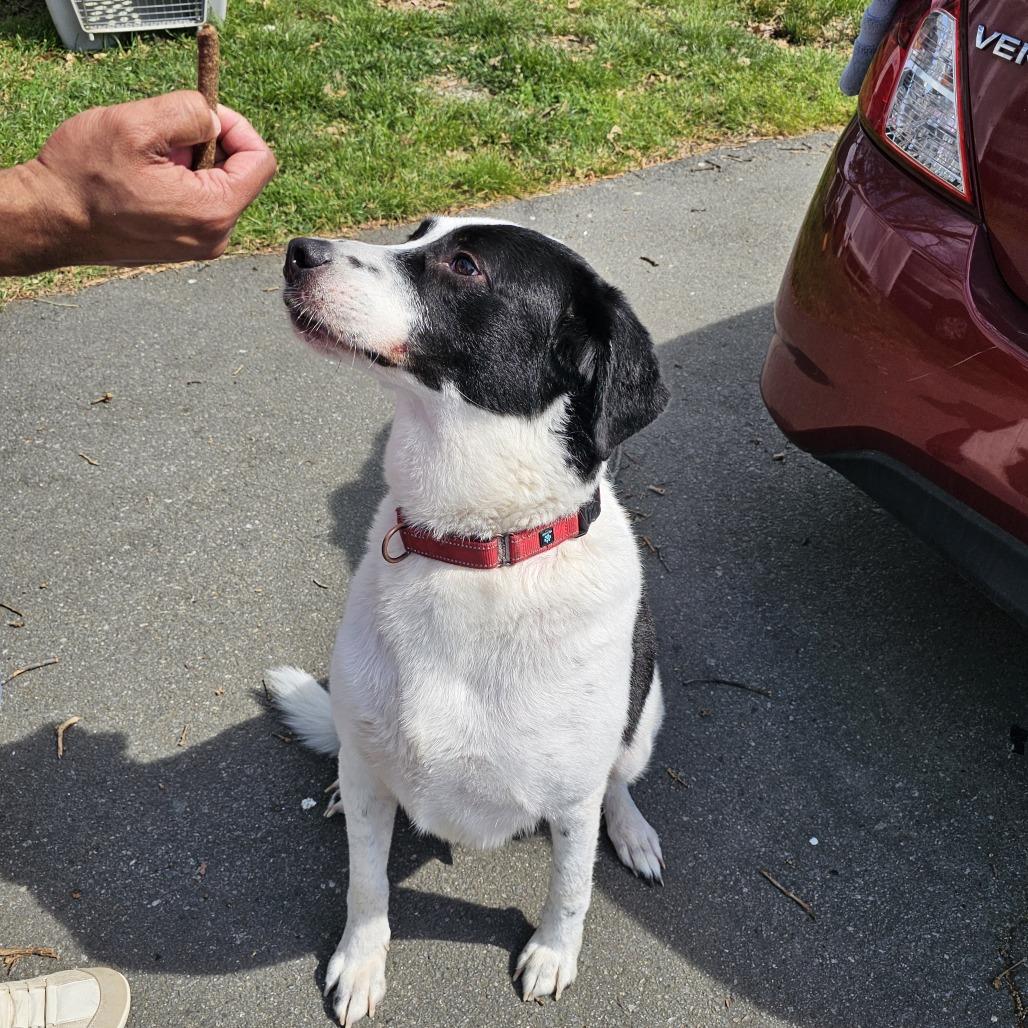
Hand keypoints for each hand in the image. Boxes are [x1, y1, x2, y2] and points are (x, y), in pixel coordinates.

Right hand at [2, 90, 276, 273]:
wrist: (48, 221)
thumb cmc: (83, 177)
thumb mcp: (136, 124)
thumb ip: (189, 112)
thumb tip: (215, 119)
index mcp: (215, 210)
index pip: (261, 161)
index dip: (238, 127)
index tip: (203, 114)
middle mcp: (215, 236)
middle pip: (238, 173)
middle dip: (206, 146)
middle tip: (162, 141)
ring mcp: (199, 245)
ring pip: (214, 186)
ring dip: (187, 164)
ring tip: (146, 164)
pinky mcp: (182, 246)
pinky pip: (196, 203)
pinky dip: (177, 183)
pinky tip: (142, 181)